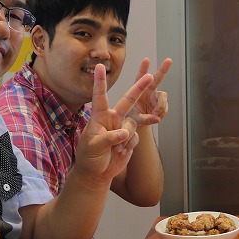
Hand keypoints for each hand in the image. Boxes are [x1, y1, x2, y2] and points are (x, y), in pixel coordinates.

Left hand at [76, 64, 153, 182]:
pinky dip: (129, 146)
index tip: (98, 66)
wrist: (97, 172)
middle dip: (139, 88)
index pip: (100, 96)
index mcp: (100, 116)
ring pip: (132, 126)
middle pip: (128, 100)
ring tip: (116, 150)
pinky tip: (120, 153)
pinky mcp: (130, 138)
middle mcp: (112, 118)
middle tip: (149, 75)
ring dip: (126, 139)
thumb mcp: (94, 146)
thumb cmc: (89, 157)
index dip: (100, 81)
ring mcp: (122, 128)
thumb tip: (124, 132)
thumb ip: (109, 138)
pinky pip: (135, 138)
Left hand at [128, 57, 172, 124]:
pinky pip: (165, 108)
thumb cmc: (130, 118)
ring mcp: (156, 97)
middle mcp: (148, 91)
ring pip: (163, 97)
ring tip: (155, 114)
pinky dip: (162, 113)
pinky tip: (156, 117)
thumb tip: (157, 119)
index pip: (140, 78)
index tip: (146, 59)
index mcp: (137, 90)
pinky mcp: (161, 105)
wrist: (136, 125)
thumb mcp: (134, 119)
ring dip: (161, 106)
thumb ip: (144, 119)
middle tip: (169, 60)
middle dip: (163, 69)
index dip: (143, 69)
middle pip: (157, 79)